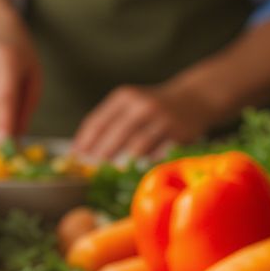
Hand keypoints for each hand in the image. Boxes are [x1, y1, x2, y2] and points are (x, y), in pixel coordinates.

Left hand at [73, 84, 213, 161]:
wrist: (194, 98)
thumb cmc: (153, 106)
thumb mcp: (130, 103)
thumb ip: (108, 122)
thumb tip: (81, 150)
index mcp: (125, 97)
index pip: (98, 120)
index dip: (85, 140)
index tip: (75, 156)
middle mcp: (143, 105)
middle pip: (116, 134)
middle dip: (101, 153)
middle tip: (90, 169)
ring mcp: (162, 119)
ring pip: (138, 145)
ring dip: (122, 161)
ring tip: (110, 173)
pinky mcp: (179, 132)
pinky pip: (158, 153)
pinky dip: (145, 163)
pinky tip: (135, 171)